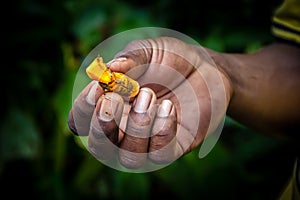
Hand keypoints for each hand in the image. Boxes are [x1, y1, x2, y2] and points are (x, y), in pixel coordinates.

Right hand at [68, 37, 231, 168]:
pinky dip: (161, 132)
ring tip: (150, 95)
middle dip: (102, 127)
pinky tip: (169, 107)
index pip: (81, 122)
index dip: (82, 110)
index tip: (97, 87)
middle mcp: (125, 129)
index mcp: (111, 107)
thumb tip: (108, 69)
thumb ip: (128, 59)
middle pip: (99, 148)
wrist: (206, 67)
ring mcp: (149, 142)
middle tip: (114, 99)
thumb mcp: (147, 51)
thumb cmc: (171, 60)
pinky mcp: (175, 147)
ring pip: (129, 158)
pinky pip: (160, 156)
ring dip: (136, 127)